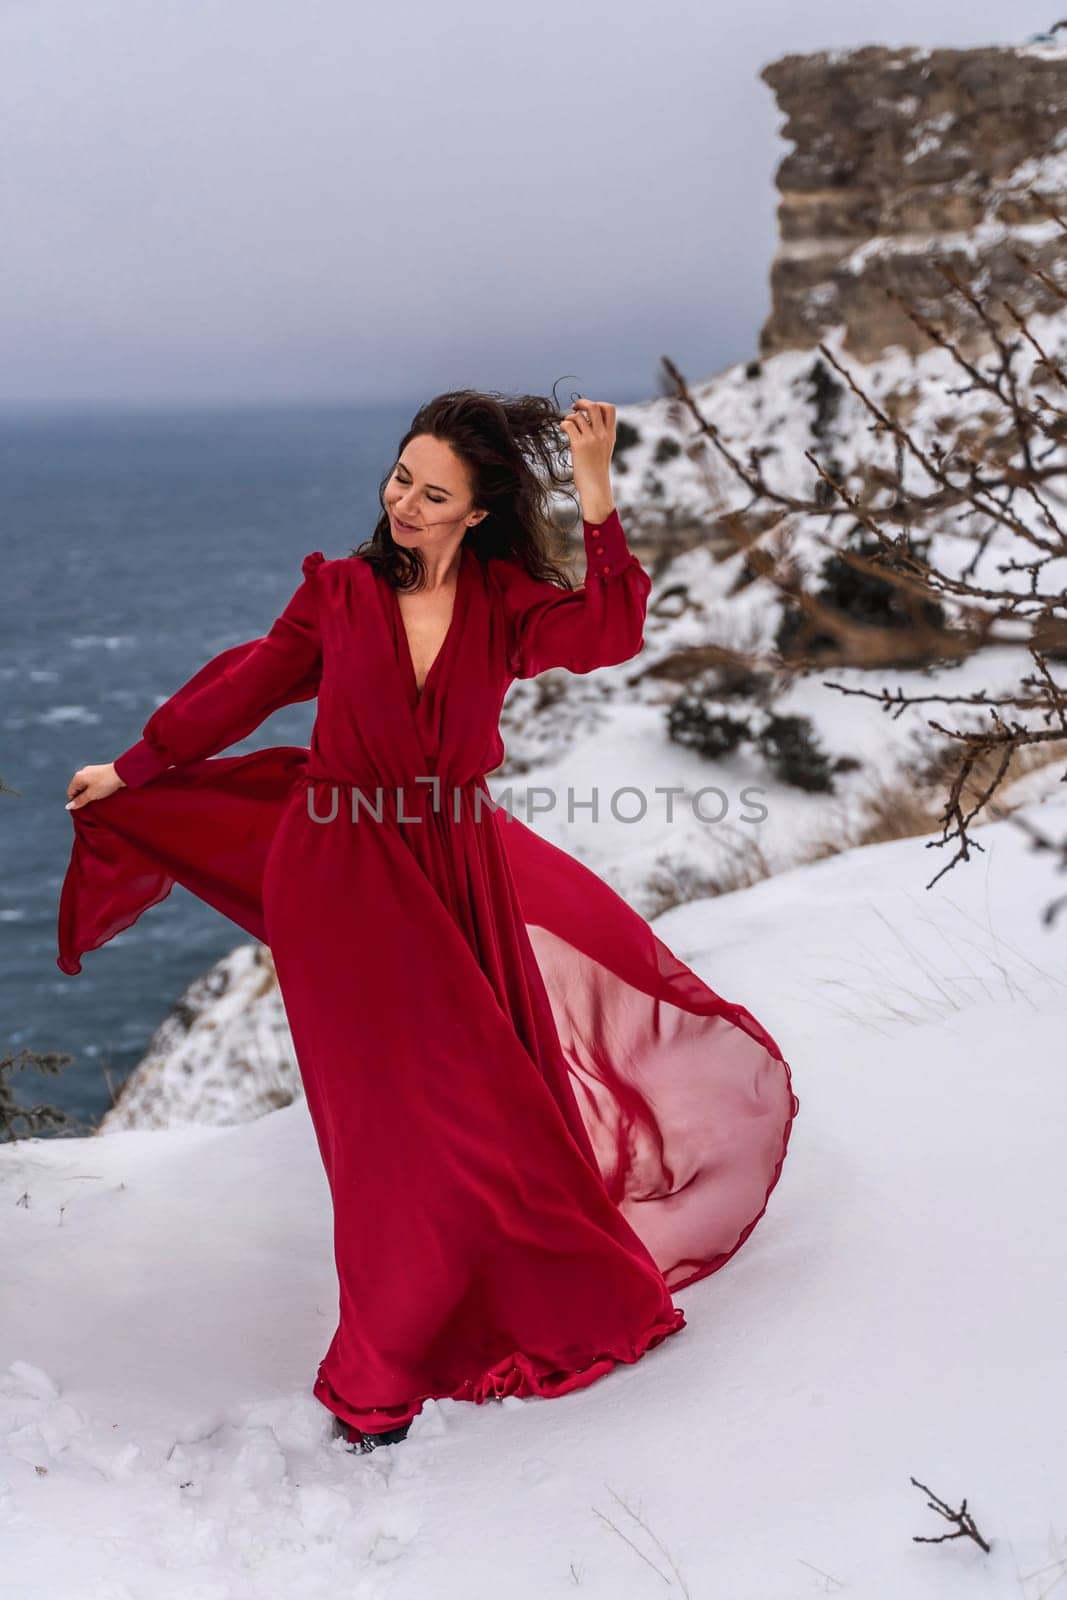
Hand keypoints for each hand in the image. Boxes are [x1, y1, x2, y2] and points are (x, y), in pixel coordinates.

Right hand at [66, 762, 123, 810]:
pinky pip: (93, 783)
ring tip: (97, 799)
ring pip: (86, 786)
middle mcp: (83, 772)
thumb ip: (80, 801)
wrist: (122, 773)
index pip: (70, 792)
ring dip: (89, 794)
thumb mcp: (91, 795)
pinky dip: (95, 789)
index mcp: (78, 777)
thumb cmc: (106, 782)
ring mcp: (91, 771)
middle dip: (82, 797)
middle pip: (78, 789)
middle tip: (89, 805)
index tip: (80, 809)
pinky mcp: (100, 772)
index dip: (74, 801)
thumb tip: (70, 806)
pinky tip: (101, 793)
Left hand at [561, 397, 615, 520]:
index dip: (598, 404)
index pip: (609, 408)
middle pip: (594, 406)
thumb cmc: (597, 471)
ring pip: (579, 416)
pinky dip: (564, 425)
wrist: (596, 488)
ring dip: (570, 417)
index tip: (589, 411)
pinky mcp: (579, 446)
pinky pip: (569, 425)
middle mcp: (602, 434)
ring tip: (568, 426)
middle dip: (582, 403)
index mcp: (610, 434)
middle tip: (575, 409)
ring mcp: (591, 439)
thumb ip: (600, 435)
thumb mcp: (604, 450)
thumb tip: (586, 421)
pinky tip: (563, 431)